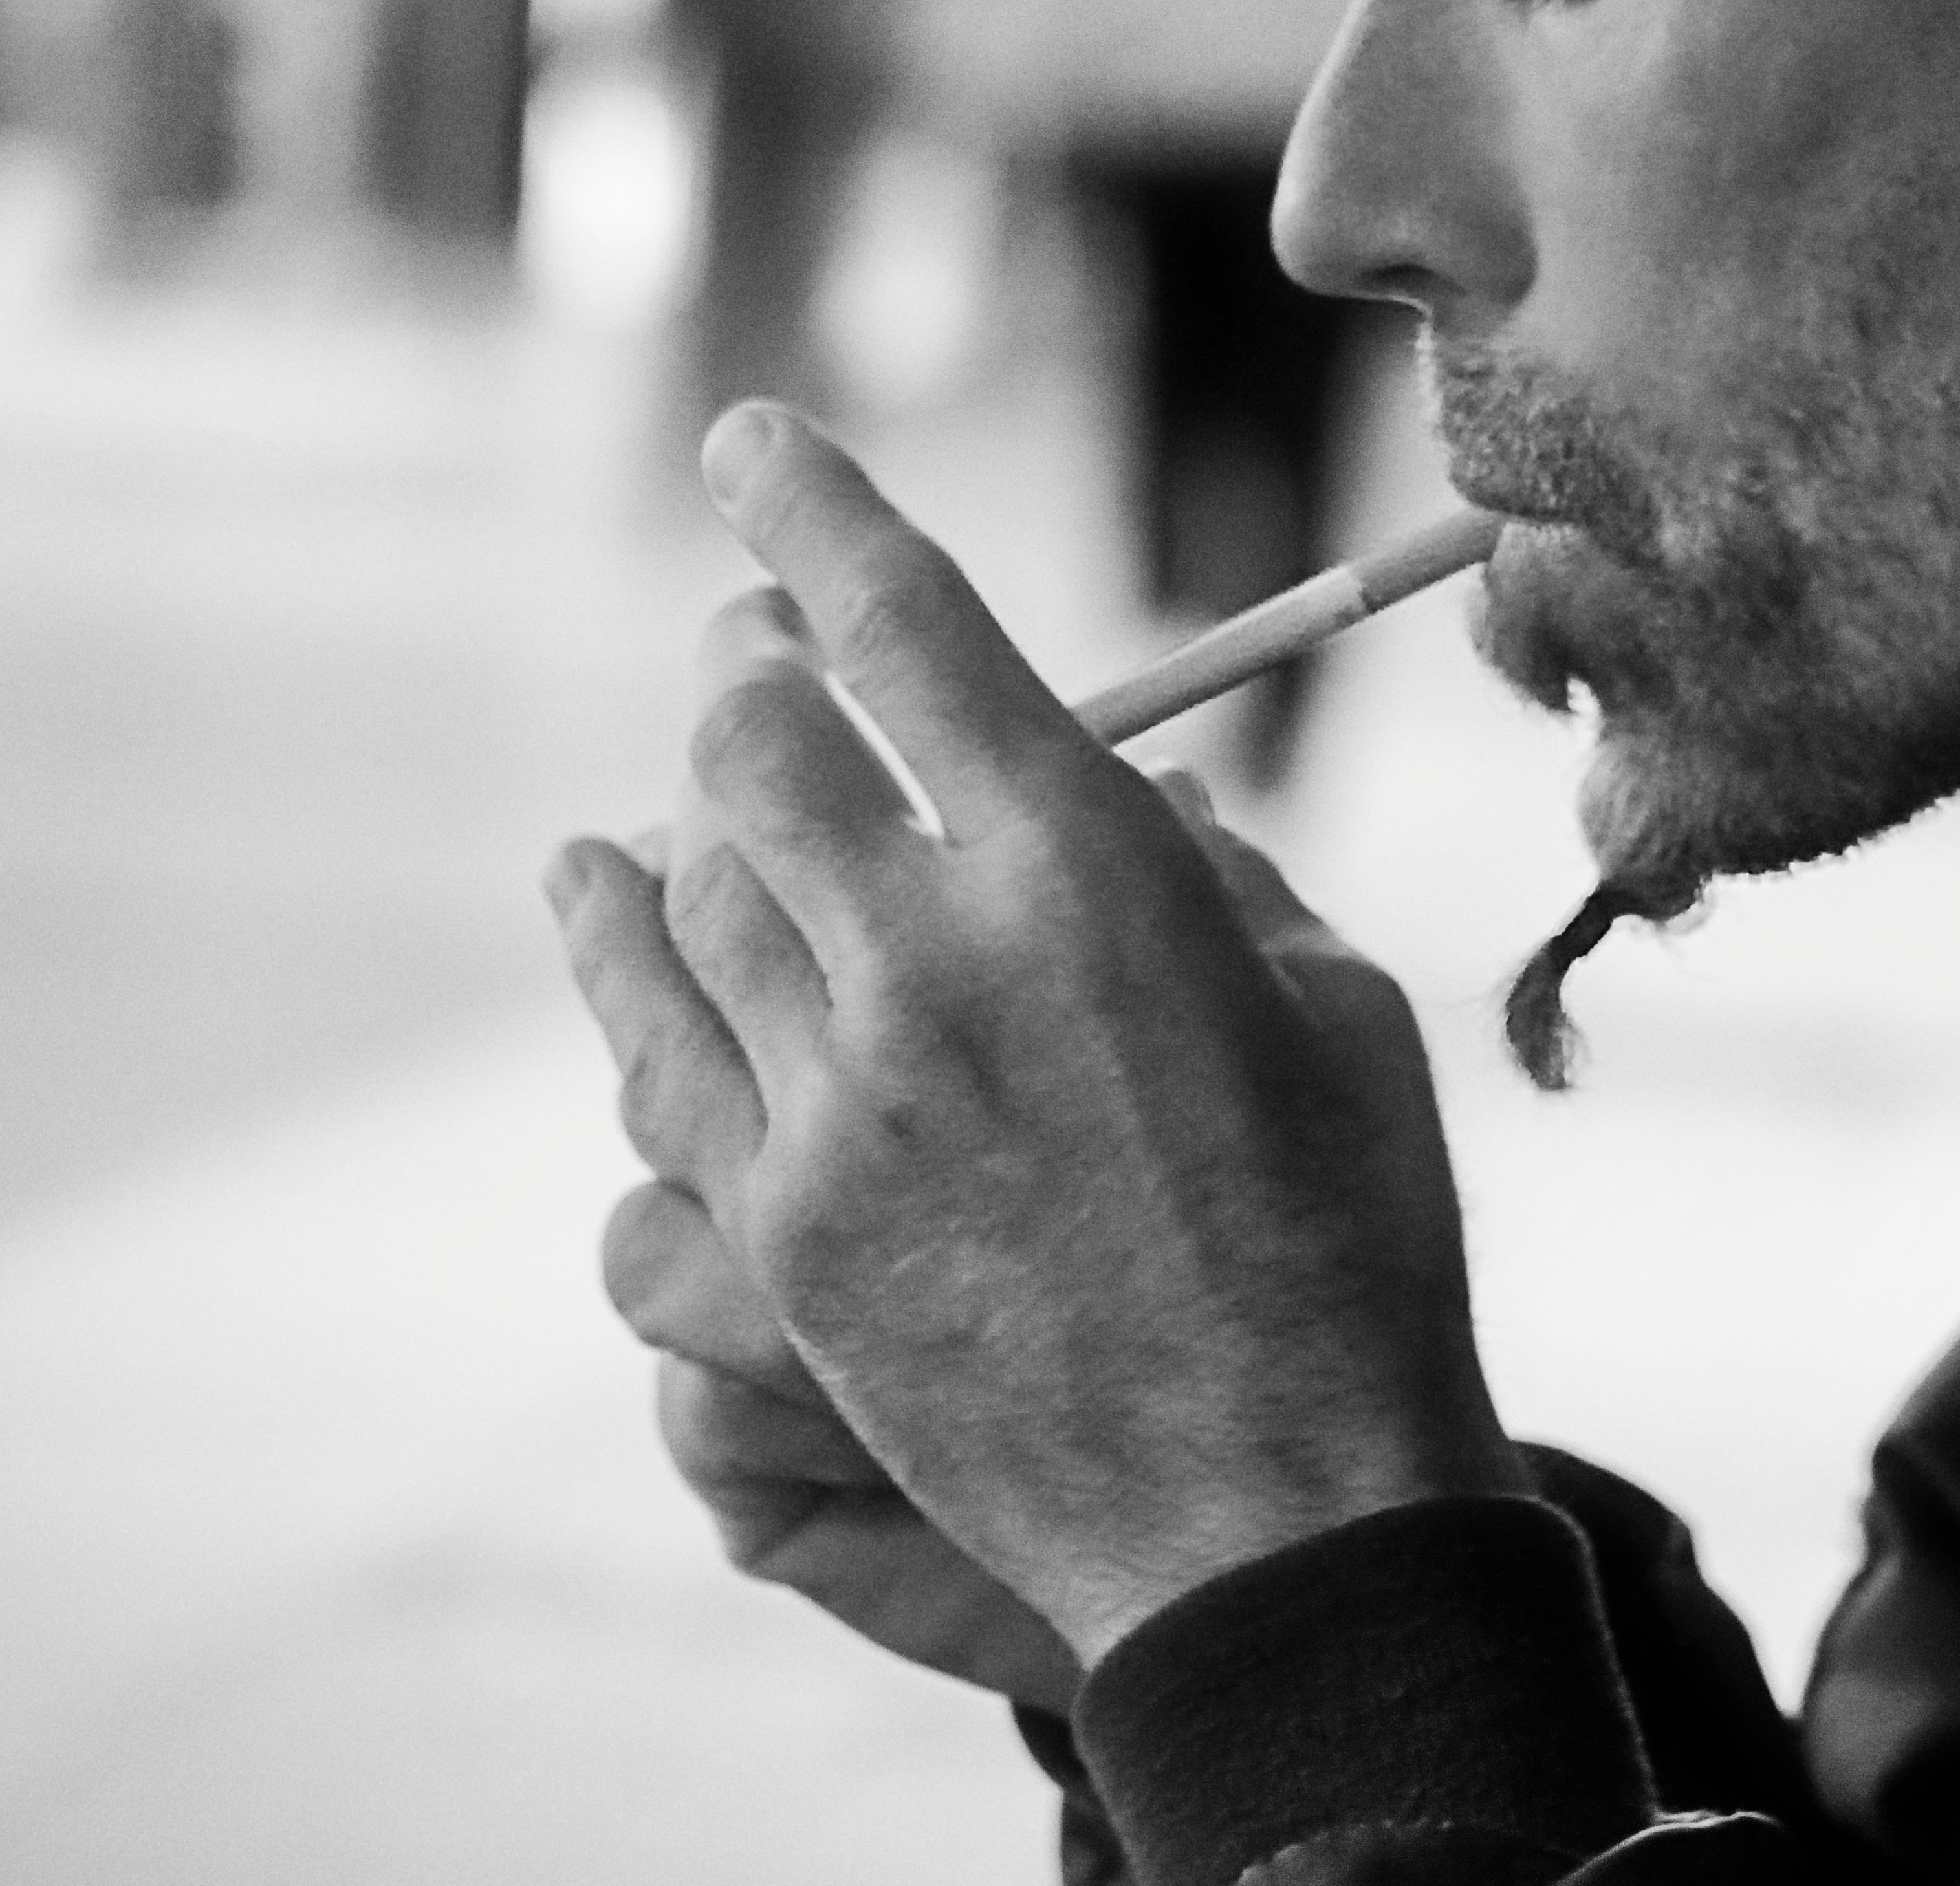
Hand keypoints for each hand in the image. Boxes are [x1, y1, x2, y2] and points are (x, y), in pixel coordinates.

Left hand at [550, 405, 1520, 1664]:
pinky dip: (626, 961)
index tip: (751, 441)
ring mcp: (840, 1107)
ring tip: (680, 784)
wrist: (1278, 1518)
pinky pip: (657, 1057)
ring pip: (689, 893)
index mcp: (1090, 871)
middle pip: (760, 744)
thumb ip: (1207, 871)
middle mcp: (938, 962)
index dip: (812, 510)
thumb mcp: (1326, 1004)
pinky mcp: (783, 1235)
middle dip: (749, 662)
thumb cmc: (1354, 1240)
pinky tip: (605, 908)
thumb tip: (1121, 779)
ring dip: (684, 815)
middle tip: (754, 639)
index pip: (904, 624)